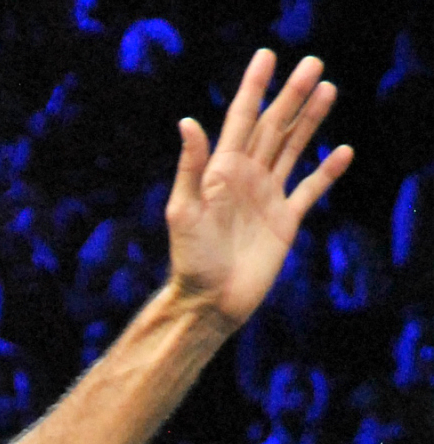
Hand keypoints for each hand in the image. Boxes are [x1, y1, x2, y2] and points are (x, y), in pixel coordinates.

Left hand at [165, 49, 353, 329]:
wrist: (209, 302)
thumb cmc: (189, 260)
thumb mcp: (183, 211)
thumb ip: (190, 167)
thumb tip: (188, 122)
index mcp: (221, 172)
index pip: (241, 120)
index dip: (254, 88)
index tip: (267, 57)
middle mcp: (245, 179)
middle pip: (273, 127)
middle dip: (291, 95)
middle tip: (313, 64)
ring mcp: (266, 198)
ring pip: (293, 149)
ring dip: (310, 121)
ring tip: (328, 90)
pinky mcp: (284, 222)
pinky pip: (310, 190)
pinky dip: (328, 171)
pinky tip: (343, 151)